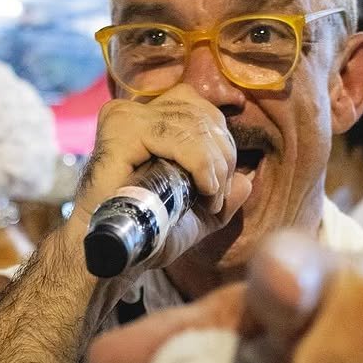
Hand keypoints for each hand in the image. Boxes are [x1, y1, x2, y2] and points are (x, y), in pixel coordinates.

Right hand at [69, 84, 251, 271]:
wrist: (116, 253)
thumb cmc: (148, 233)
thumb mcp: (196, 215)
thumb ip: (221, 196)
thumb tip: (246, 181)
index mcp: (152, 119)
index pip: (202, 110)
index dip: (221, 145)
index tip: (217, 187)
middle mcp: (137, 110)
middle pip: (203, 114)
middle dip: (223, 157)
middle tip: (216, 197)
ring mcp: (127, 116)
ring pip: (195, 124)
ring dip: (214, 166)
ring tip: (209, 199)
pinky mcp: (121, 128)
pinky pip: (178, 136)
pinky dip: (201, 163)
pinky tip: (203, 189)